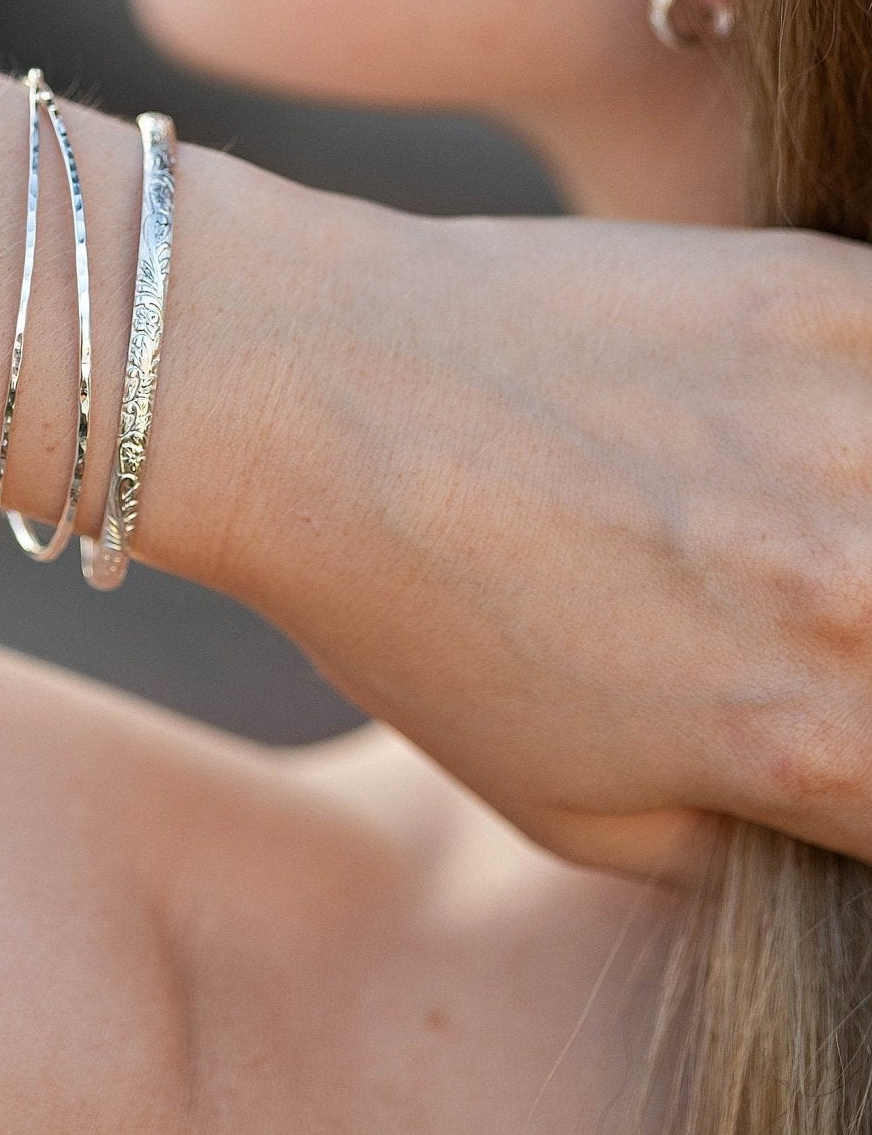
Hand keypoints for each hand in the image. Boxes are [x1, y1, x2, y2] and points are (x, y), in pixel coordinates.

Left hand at [157, 162, 871, 876]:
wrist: (318, 396)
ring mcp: (855, 434)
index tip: (835, 698)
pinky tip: (816, 418)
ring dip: (869, 511)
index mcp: (808, 743)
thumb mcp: (568, 804)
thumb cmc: (413, 613)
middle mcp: (860, 600)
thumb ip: (749, 834)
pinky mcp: (827, 300)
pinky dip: (871, 397)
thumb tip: (840, 810)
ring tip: (809, 515)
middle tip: (814, 590)